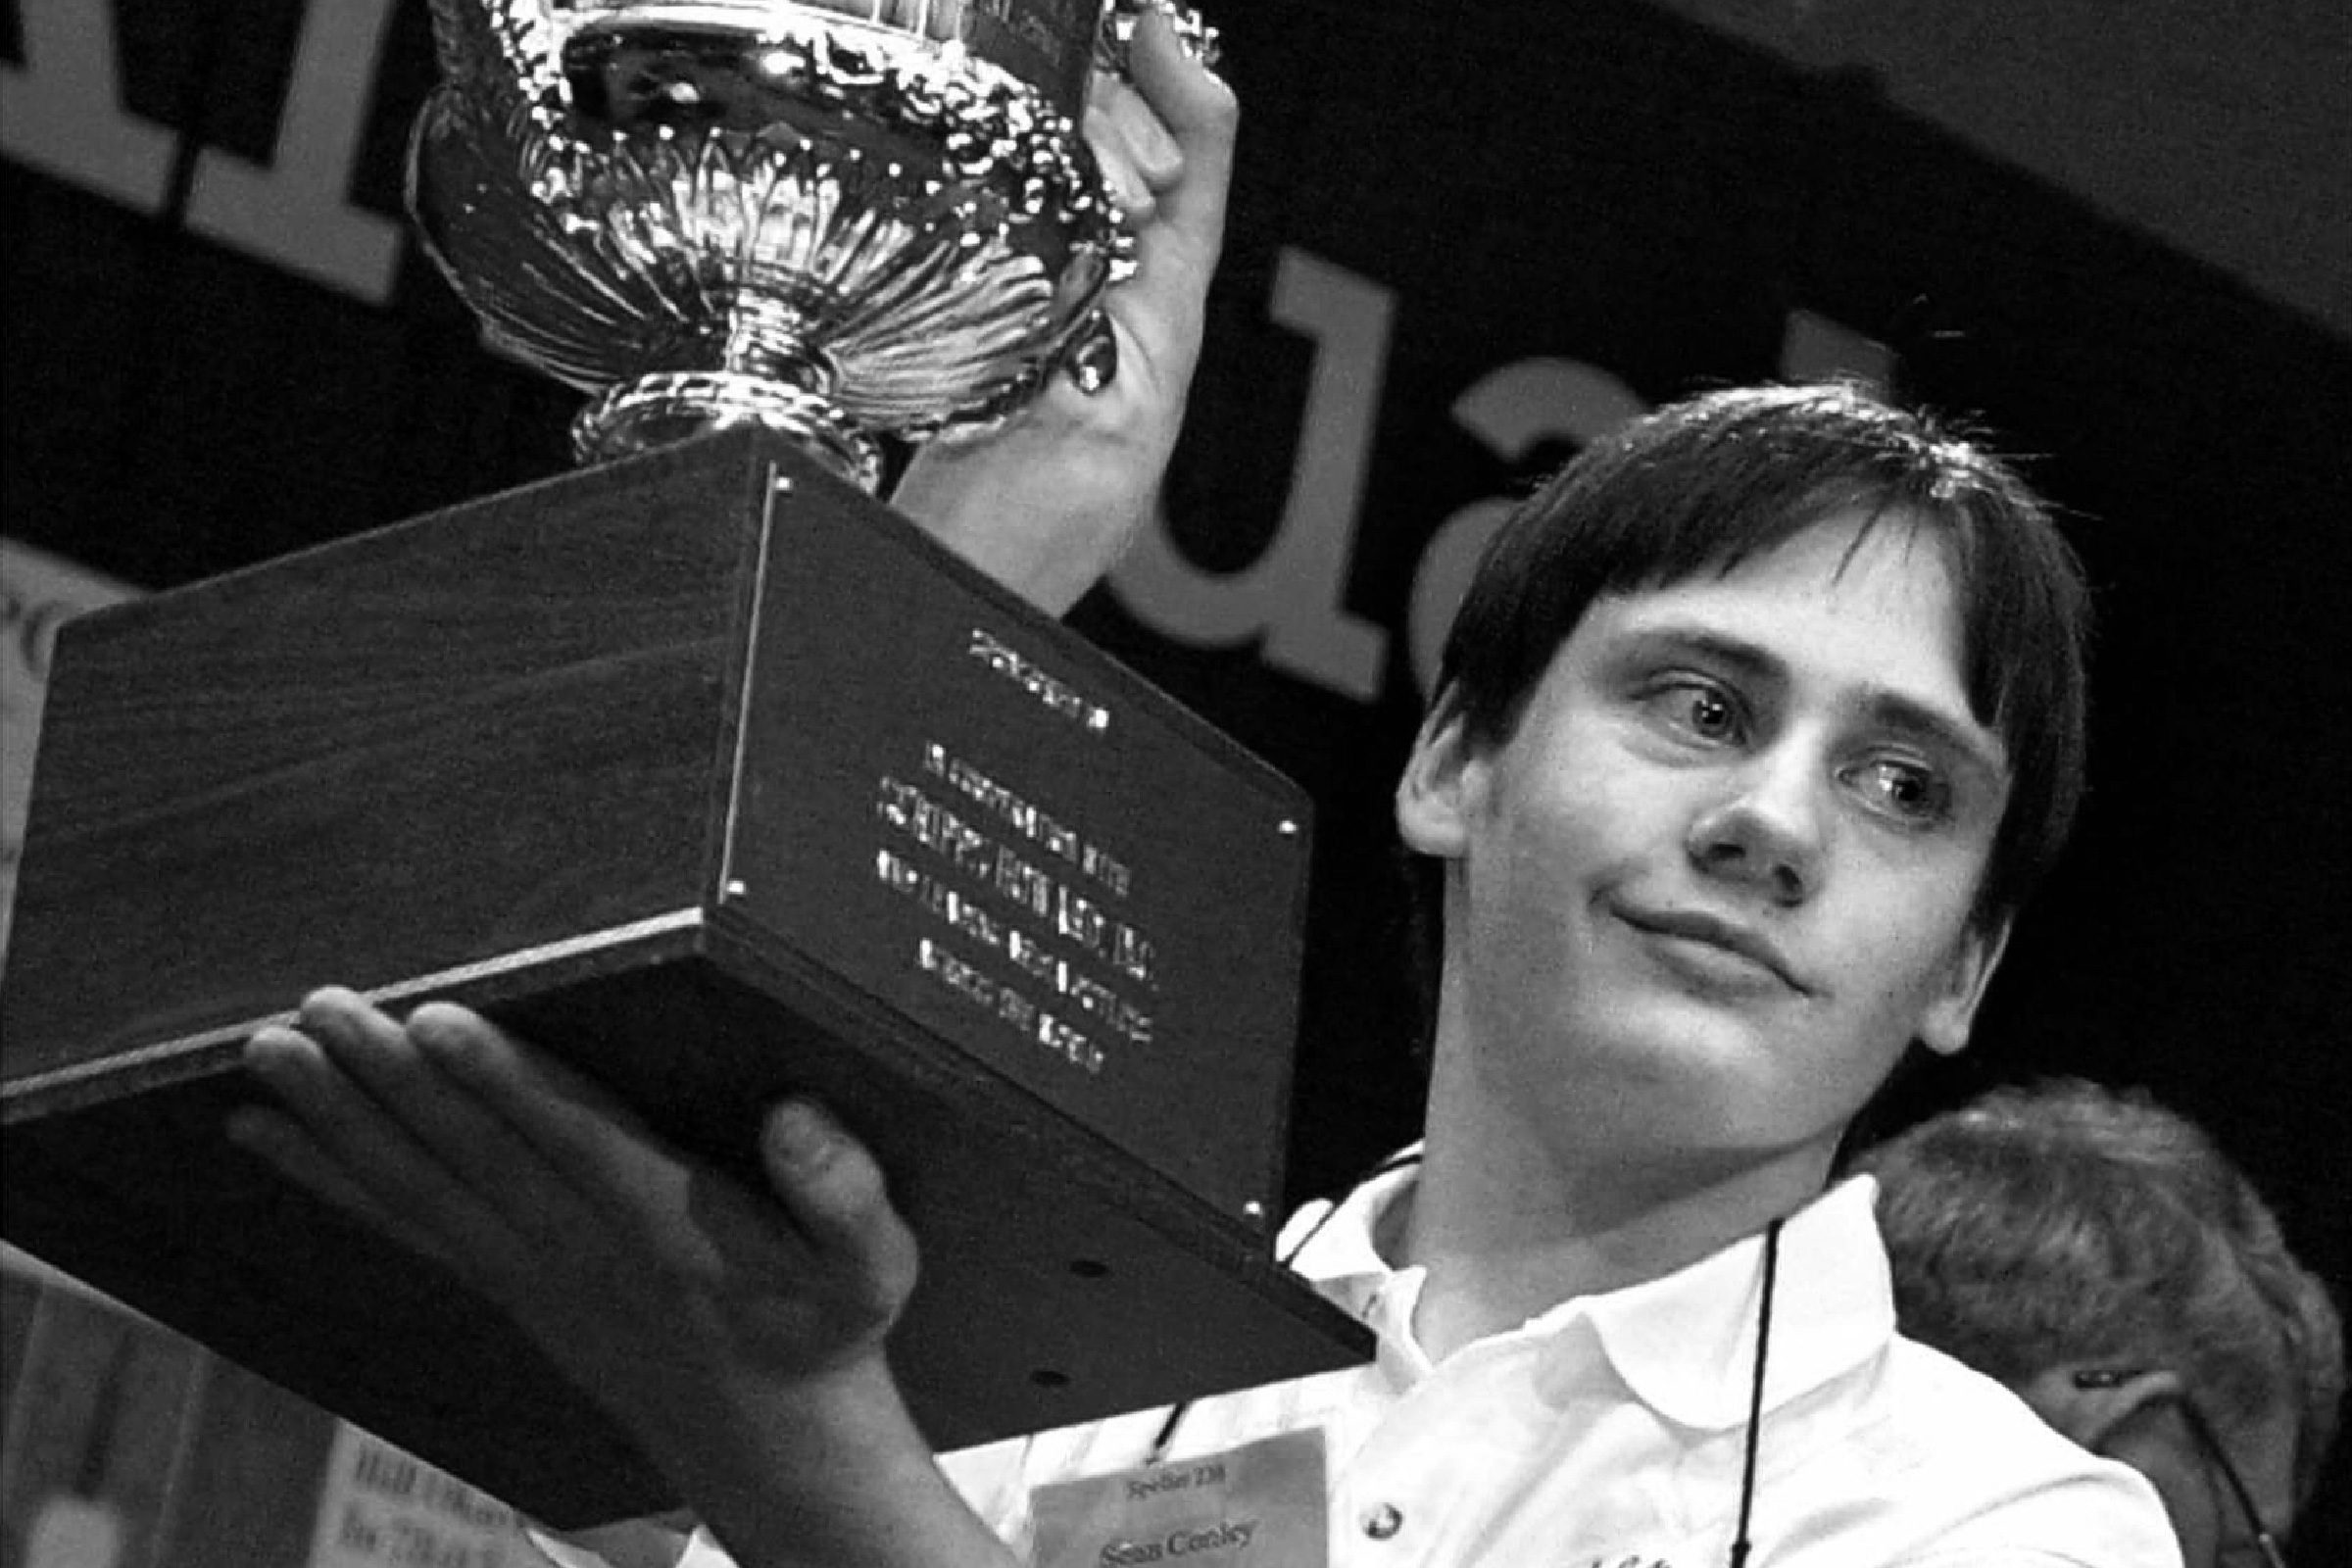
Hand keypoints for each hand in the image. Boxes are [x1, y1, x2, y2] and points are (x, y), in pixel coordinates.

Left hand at [231, 989, 916, 1460]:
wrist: (775, 1445)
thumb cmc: (827, 1333)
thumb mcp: (877, 1270)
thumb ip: (847, 1193)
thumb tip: (796, 1117)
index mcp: (671, 1228)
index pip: (574, 1141)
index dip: (504, 1082)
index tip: (439, 1020)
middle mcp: (582, 1248)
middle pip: (471, 1154)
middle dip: (389, 1079)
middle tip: (318, 1012)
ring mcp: (531, 1271)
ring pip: (420, 1184)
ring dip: (339, 1117)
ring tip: (268, 1054)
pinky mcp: (506, 1283)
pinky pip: (404, 1226)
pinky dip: (330, 1178)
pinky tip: (265, 1136)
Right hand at [889, 7, 1238, 614]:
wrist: (945, 622)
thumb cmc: (1014, 560)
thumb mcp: (1079, 437)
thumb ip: (1093, 333)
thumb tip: (1102, 227)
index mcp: (1155, 348)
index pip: (1196, 198)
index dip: (1189, 102)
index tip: (1157, 26)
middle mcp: (1119, 341)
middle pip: (1146, 187)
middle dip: (1125, 100)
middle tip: (1085, 40)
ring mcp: (1064, 351)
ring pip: (1086, 215)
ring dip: (1073, 139)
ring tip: (1044, 83)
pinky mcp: (1006, 367)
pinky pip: (1025, 256)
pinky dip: (1014, 197)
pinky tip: (985, 171)